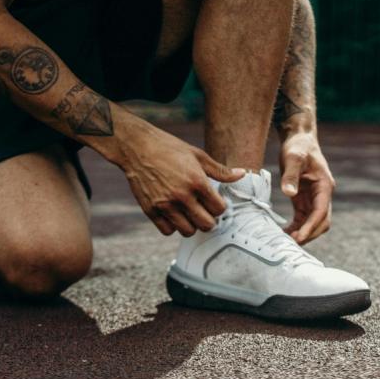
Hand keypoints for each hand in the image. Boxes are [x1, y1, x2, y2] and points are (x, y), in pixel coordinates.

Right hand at [120, 124, 244, 236]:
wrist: (137, 147)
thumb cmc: (169, 148)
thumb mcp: (198, 155)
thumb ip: (220, 170)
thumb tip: (242, 174)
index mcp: (197, 181)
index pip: (219, 209)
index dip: (220, 207)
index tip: (214, 202)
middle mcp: (182, 195)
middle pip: (206, 225)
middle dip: (209, 219)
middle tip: (204, 211)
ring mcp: (165, 205)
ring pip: (188, 231)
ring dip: (191, 225)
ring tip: (189, 213)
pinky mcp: (150, 210)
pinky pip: (167, 231)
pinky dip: (172, 226)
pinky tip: (173, 214)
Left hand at [279, 132, 335, 244]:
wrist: (299, 139)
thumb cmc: (298, 146)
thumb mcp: (293, 157)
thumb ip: (290, 175)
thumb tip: (289, 193)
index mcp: (324, 186)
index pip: (321, 212)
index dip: (311, 226)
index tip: (299, 237)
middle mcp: (323, 195)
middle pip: (321, 222)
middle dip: (308, 234)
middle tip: (290, 244)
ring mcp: (314, 199)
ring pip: (313, 223)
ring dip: (302, 233)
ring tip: (284, 242)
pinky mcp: (304, 200)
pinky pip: (303, 219)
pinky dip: (296, 228)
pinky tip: (284, 234)